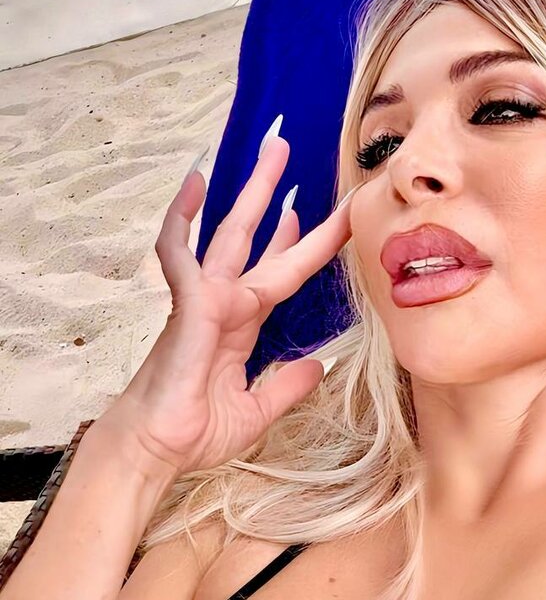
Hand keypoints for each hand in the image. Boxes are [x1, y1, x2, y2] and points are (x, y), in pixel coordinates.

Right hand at [96, 136, 356, 479]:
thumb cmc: (196, 432)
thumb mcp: (258, 409)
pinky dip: (183, 218)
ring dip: (254, 191)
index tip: (330, 218)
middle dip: (278, 198)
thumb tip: (318, 366)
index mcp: (242, 325)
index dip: (304, 245)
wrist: (160, 449)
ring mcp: (205, 299)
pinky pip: (180, 252)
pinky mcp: (187, 304)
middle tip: (291, 154)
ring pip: (232, 233)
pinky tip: (195, 182)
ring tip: (274, 150)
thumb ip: (287, 385)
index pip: (282, 275)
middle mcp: (225, 303)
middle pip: (258, 240)